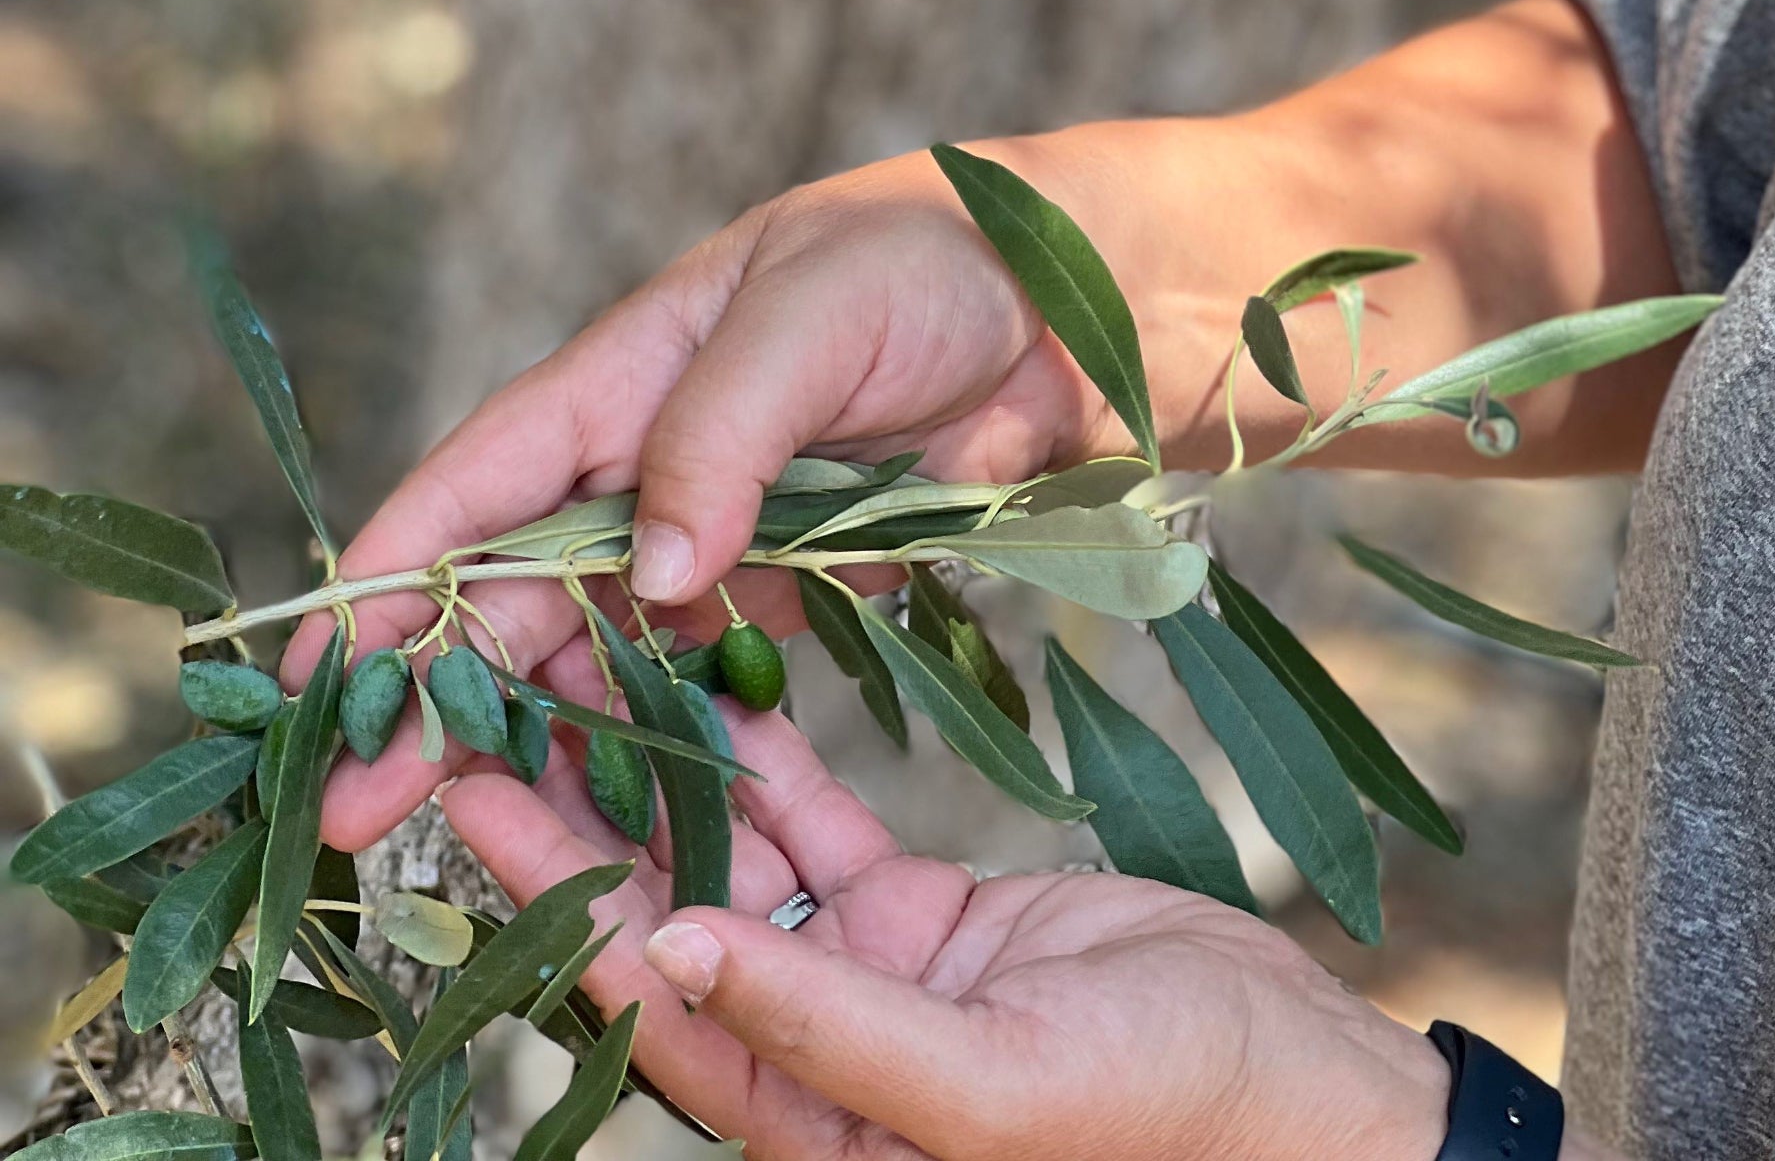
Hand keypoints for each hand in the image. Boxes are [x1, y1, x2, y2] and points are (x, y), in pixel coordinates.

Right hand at [293, 145, 1112, 848]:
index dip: (390, 576)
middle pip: (521, 588)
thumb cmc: (941, 258)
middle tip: (358, 814)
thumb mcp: (816, 316)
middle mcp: (659, 455)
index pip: (482, 481)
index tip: (311, 676)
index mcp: (632, 368)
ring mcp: (729, 521)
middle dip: (436, 694)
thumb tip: (648, 573)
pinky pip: (713, 667)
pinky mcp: (803, 575)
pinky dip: (667, 730)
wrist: (1087, 293)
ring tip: (476, 837)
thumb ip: (721, 435)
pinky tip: (629, 806)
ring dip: (541, 731)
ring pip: (604, 642)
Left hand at [441, 706, 1452, 1160]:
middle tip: (495, 706)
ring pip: (732, 861)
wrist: (1294, 1085)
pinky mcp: (923, 919)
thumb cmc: (1162, 1112)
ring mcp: (865, 977)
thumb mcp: (993, 1086)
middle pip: (663, 917)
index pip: (642, 998)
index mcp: (804, 1127)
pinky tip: (716, 682)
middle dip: (580, 815)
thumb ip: (829, 1032)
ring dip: (664, 770)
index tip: (471, 795)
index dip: (553, 897)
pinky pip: (821, 826)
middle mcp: (808, 1051)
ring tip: (586, 667)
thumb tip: (669, 956)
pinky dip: (768, 760)